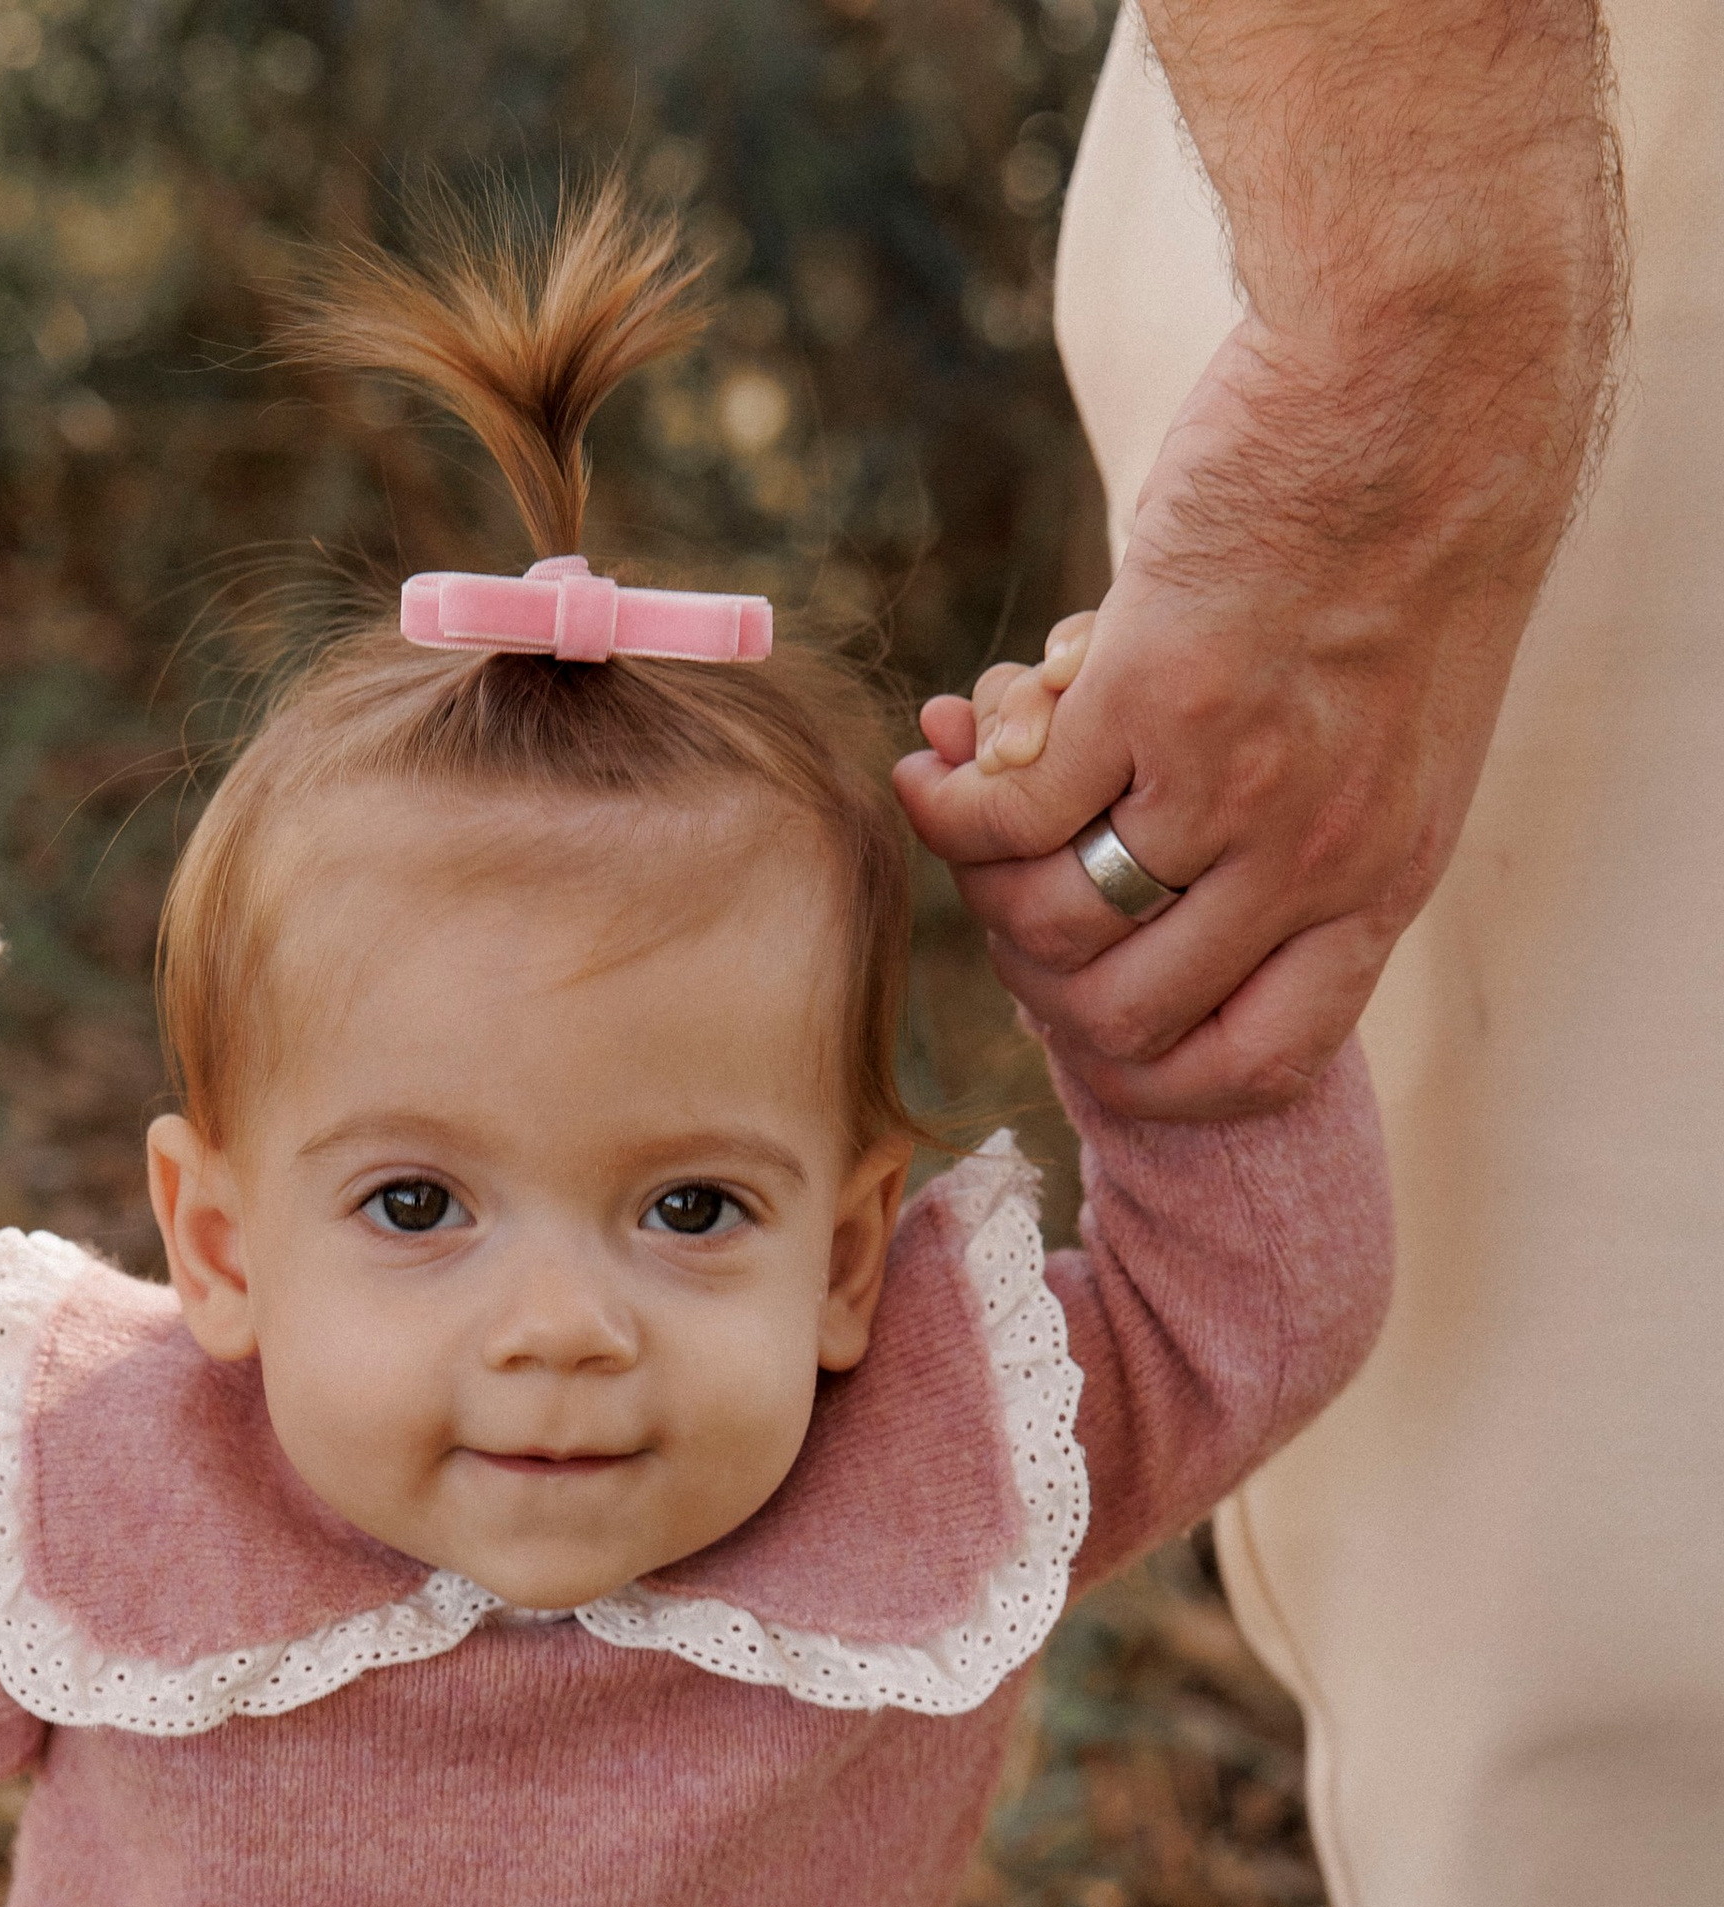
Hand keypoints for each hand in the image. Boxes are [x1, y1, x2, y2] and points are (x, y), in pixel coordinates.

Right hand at [892, 321, 1545, 1120]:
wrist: (1425, 374)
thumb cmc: (1402, 527)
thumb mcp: (1389, 728)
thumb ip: (1297, 825)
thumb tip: (1133, 876)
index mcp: (1381, 877)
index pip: (1258, 1068)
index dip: (1152, 1070)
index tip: (1091, 1016)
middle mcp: (1313, 858)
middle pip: (1125, 1023)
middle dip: (1037, 981)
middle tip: (1008, 896)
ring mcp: (1234, 789)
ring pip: (1052, 931)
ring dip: (984, 885)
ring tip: (972, 804)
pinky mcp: (1152, 700)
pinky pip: (1011, 817)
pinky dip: (953, 804)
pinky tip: (942, 759)